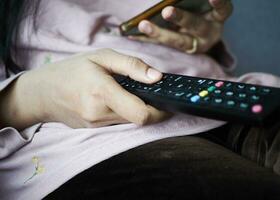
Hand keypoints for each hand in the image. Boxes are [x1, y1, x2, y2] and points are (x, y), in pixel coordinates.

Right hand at [0, 49, 168, 128]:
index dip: (160, 111)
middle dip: (149, 107)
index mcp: (102, 92)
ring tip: (127, 92)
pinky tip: (115, 100)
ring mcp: (96, 125)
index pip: (141, 114)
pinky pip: (118, 123)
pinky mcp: (94, 131)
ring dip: (135, 109)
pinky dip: (123, 113)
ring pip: (129, 121)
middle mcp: (99, 113)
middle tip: (148, 92)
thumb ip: (132, 66)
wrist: (42, 93)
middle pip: (139, 119)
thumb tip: (158, 77)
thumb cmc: (71, 70)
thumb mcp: (101, 57)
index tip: (167, 102)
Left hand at [131, 0, 232, 52]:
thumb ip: (190, 2)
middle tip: (166, 11)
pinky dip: (148, 39)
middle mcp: (208, 33)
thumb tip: (168, 0)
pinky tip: (133, 34)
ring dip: (161, 33)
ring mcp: (194, 45)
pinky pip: (163, 46)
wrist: (200, 37)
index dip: (219, 3)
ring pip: (179, 41)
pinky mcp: (180, 52)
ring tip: (143, 25)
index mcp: (217, 17)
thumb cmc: (200, 13)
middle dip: (181, 18)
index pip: (223, 9)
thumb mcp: (199, 6)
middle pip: (196, 25)